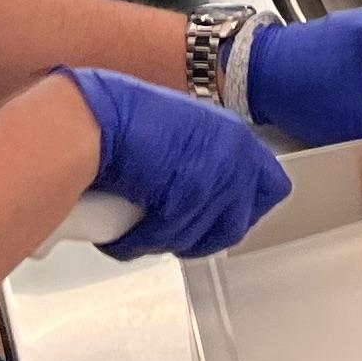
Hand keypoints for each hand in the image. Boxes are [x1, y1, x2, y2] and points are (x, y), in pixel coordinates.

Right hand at [59, 69, 289, 259]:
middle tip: (174, 230)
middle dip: (204, 234)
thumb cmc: (118, 117)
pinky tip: (122, 235)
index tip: (221, 215)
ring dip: (167, 241)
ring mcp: (211, 180)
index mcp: (232, 134)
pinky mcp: (184, 202)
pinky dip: (139, 243)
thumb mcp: (176, 127)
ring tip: (140, 231)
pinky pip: (165, 241)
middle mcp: (232, 156)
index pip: (270, 186)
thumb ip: (200, 155)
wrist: (90, 118)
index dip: (242, 206)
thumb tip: (200, 186)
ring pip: (199, 239)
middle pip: (237, 224)